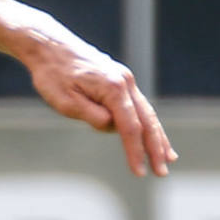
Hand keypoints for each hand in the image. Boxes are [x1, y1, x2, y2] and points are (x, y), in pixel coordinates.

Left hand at [23, 34, 175, 177]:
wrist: (49, 47)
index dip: (136, 152)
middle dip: (155, 148)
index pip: (130, 128)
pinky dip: (148, 123)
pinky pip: (139, 106)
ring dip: (158, 137)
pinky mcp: (120, 81)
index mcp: (113, 88)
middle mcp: (125, 82)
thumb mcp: (66, 102)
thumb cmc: (53, 75)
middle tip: (162, 172)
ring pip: (147, 113)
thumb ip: (92, 116)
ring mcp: (125, 80)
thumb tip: (112, 127)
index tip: (139, 173)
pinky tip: (154, 136)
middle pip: (147, 121)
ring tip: (169, 158)